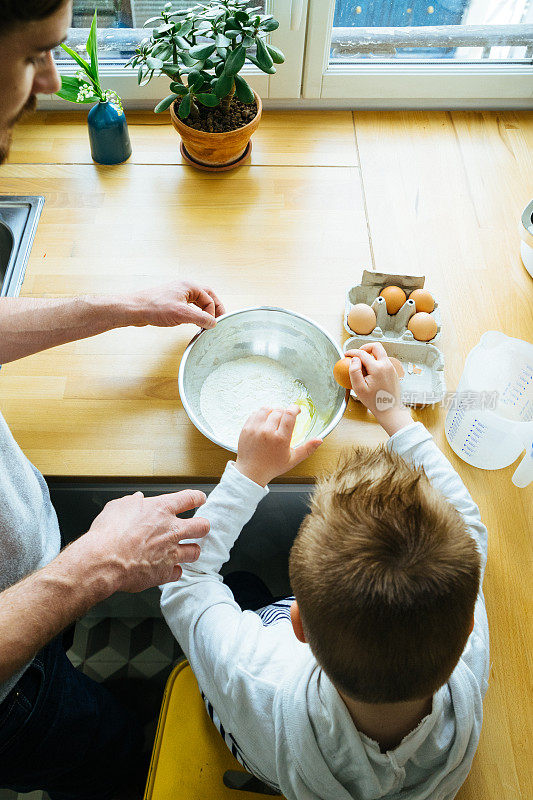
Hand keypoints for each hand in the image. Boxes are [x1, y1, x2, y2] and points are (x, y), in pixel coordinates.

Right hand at [79, 489, 209, 592]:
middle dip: (202, 527)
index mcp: (162, 509)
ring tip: (185, 551)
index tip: (200, 498)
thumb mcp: (117, 507)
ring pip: (195, 551)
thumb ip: (131, 502)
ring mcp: (171, 552)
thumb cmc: (108, 533)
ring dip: (191, 551)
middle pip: (202, 526)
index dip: (197, 497)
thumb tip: (137, 498)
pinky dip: (174, 571)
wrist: (104, 560)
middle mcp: (171, 530)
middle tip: (199, 528)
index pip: (189, 498)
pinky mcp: (165, 572)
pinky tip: (167, 569)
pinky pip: (178, 573)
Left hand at [124, 280, 224, 328]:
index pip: (210, 298)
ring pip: (198, 301)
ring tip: (208, 322)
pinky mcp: (172, 302)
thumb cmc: (155, 308)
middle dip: (214, 308)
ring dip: (205, 311)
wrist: (135, 309)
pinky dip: (195, 313)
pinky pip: (189, 306)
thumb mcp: (182, 314)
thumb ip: (201, 318)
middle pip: (207, 296)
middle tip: (219, 320)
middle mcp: (185, 287)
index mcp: (189, 286)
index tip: (212, 325)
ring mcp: (178, 294)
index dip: (213, 313)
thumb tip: (213, 323)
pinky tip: (194, 321)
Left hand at [235, 406, 321, 486]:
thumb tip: (319, 440)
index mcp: (280, 439)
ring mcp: (255, 429)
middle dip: (285, 412)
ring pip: (266, 409)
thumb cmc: (272, 467)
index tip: (297, 409)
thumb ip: (307, 449)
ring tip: (276, 417)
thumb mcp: (293, 460)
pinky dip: (262, 414)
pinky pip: (256, 413)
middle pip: (279, 411)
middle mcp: (267, 432)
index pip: (289, 415)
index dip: (295, 408)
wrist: (251, 472)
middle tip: (286, 418)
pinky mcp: (246, 428)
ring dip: (273, 410)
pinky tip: (265, 420)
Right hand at [346, 342, 412, 435]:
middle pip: (376, 346)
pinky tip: (369, 372)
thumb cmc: (375, 402)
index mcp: (377, 368)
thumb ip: (354, 372)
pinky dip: (375, 361)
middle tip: (357, 354)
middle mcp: (386, 365)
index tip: (346, 355)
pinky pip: (383, 361)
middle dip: (365, 347)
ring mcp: (391, 368)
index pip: (362, 353)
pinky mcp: (393, 372)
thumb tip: (353, 360)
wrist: (390, 410)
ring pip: (380, 353)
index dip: (352, 352)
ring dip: (371, 355)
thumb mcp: (359, 388)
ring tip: (362, 365)